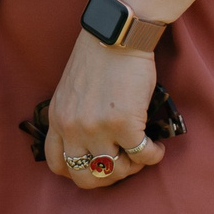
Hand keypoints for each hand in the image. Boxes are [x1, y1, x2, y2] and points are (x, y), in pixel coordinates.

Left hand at [42, 33, 166, 190]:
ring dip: (132, 167)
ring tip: (141, 152)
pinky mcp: (125, 124)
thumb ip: (73, 117)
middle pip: (85, 177)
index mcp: (57, 118)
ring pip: (115, 170)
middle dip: (107, 177)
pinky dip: (153, 155)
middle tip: (122, 165)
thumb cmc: (98, 57)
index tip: (95, 166)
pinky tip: (156, 146)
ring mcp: (98, 128)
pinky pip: (143, 156)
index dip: (77, 172)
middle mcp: (73, 128)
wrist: (117, 35)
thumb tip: (90, 144)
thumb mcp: (70, 90)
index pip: (56, 164)